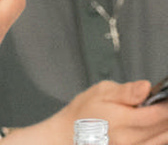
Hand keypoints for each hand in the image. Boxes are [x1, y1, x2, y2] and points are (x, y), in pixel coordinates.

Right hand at [29, 82, 167, 144]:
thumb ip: (126, 91)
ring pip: (163, 139)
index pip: (157, 114)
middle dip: (167, 116)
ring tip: (161, 115)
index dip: (167, 106)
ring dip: (166, 127)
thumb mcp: (100, 92)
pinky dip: (160, 137)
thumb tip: (146, 87)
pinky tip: (156, 127)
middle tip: (164, 104)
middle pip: (164, 129)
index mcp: (121, 120)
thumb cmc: (83, 113)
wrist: (68, 135)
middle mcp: (129, 139)